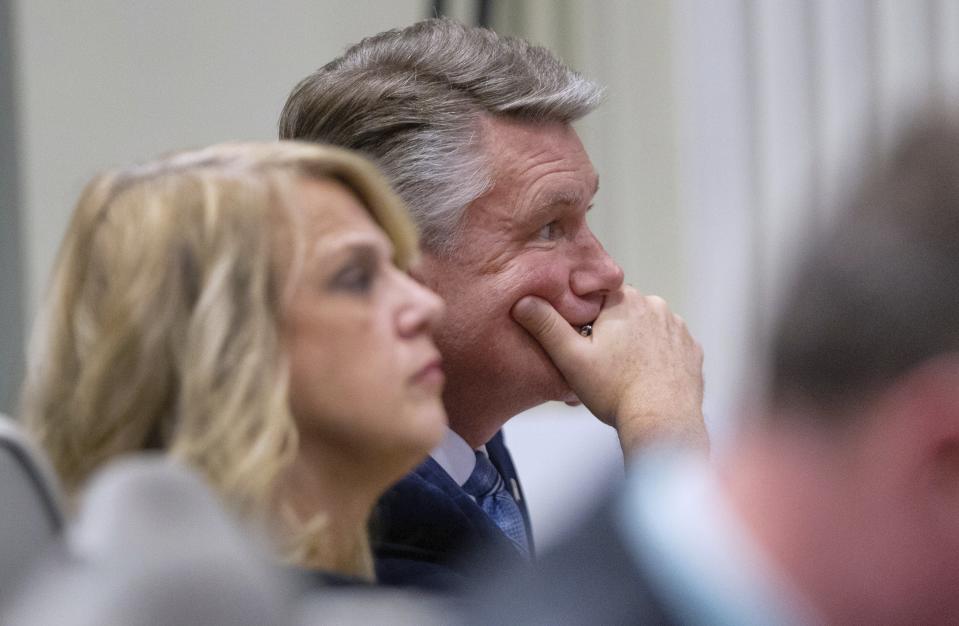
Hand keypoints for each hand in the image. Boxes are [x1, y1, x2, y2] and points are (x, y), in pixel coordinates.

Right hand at [511, 287, 707, 453]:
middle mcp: (655, 305)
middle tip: (599, 361)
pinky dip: (657, 357)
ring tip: (622, 372)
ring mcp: (677, 327)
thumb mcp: (570, 358)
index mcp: (624, 300)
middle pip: (622, 310)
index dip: (586, 316)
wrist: (663, 421)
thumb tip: (523, 301)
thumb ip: (546, 326)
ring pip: (646, 326)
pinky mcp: (692, 349)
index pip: (598, 295)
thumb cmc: (614, 391)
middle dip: (610, 330)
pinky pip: (668, 345)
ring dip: (635, 341)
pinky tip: (645, 377)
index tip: (582, 340)